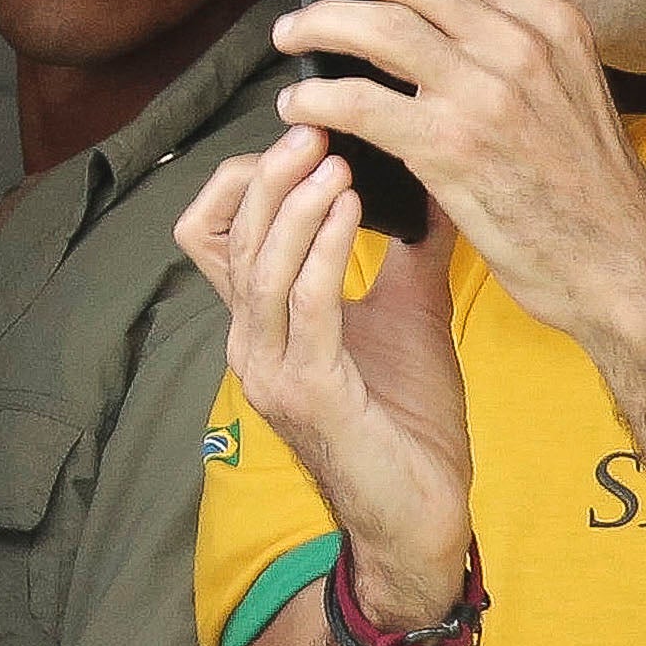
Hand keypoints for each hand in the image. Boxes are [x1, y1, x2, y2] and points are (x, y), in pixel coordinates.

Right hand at [176, 129, 472, 616]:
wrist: (419, 515)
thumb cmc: (410, 425)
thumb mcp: (410, 319)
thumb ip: (408, 257)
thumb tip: (434, 183)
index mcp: (261, 325)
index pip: (212, 236)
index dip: (242, 183)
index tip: (303, 141)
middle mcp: (249, 344)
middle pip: (228, 240)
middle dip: (267, 177)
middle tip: (313, 129)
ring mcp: (269, 371)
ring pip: (257, 267)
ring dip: (294, 207)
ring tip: (333, 162)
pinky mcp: (306, 393)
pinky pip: (304, 305)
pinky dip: (325, 249)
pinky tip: (354, 211)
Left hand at [268, 0, 645, 349]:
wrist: (615, 253)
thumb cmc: (578, 176)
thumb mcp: (561, 83)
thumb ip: (501, 40)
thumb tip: (421, 12)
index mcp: (547, 21)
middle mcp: (519, 44)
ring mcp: (487, 94)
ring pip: (377, 28)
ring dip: (315, 23)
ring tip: (283, 33)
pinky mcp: (453, 148)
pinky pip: (362, 103)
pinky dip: (317, 98)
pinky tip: (296, 104)